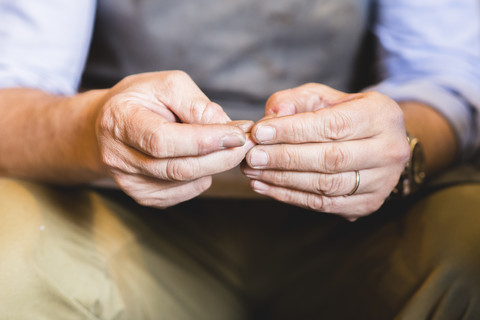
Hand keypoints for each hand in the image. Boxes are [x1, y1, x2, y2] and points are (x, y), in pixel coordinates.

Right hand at [95, 71, 252, 207]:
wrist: (112, 123)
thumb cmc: (143, 99)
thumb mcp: (168, 85)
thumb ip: (197, 105)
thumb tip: (228, 129)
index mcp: (120, 121)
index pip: (163, 140)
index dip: (204, 141)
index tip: (237, 135)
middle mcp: (118, 157)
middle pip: (177, 167)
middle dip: (220, 157)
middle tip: (247, 144)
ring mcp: (129, 182)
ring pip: (184, 182)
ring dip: (215, 166)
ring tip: (229, 147)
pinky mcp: (143, 195)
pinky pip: (183, 192)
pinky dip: (203, 177)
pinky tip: (206, 160)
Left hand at [242, 83, 409, 219]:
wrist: (378, 142)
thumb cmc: (345, 114)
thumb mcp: (323, 97)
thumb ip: (295, 100)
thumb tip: (270, 115)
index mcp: (382, 116)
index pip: (333, 125)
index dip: (293, 130)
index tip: (260, 132)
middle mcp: (389, 150)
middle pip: (330, 159)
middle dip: (285, 158)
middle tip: (252, 156)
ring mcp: (382, 182)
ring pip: (326, 185)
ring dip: (283, 180)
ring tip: (253, 171)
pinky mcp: (368, 204)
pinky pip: (324, 205)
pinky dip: (290, 196)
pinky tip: (265, 186)